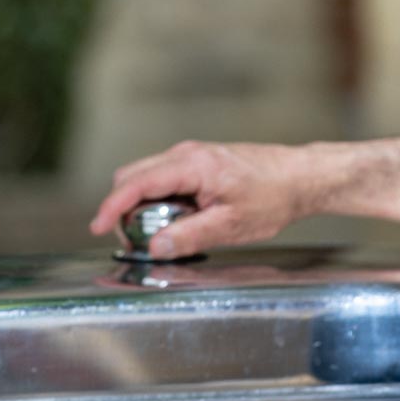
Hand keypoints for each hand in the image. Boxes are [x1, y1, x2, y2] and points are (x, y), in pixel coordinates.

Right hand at [89, 140, 315, 257]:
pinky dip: (160, 198)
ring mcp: (192, 154)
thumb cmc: (274, 197)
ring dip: (143, 203)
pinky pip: (165, 177)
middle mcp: (187, 153)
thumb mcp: (232, 225)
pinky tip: (181, 218)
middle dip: (124, 207)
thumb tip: (155, 247)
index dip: (112, 206)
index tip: (98, 227)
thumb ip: (190, 236)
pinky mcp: (199, 161)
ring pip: (147, 176)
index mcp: (192, 165)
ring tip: (166, 231)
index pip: (136, 183)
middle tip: (135, 238)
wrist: (302, 177)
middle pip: (133, 176)